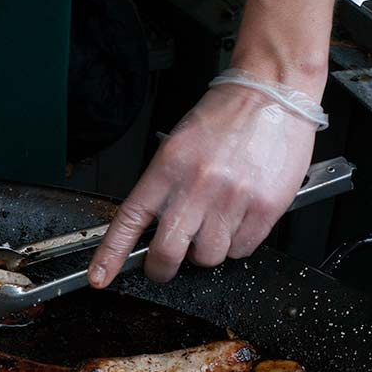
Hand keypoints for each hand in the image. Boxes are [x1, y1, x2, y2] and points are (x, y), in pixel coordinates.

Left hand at [88, 83, 316, 286]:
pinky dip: (236, 244)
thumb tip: (149, 231)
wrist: (271, 93)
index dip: (111, 255)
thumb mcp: (176, 147)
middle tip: (165, 264)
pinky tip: (238, 217)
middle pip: (167, 253)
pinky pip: (241, 250)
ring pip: (207, 257)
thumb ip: (162, 188)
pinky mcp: (265, 208)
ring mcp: (232, 199)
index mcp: (167, 169)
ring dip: (206, 251)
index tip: (100, 278)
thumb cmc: (222, 119)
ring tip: (214, 223)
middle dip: (161, 268)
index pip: (129, 221)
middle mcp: (197, 187)